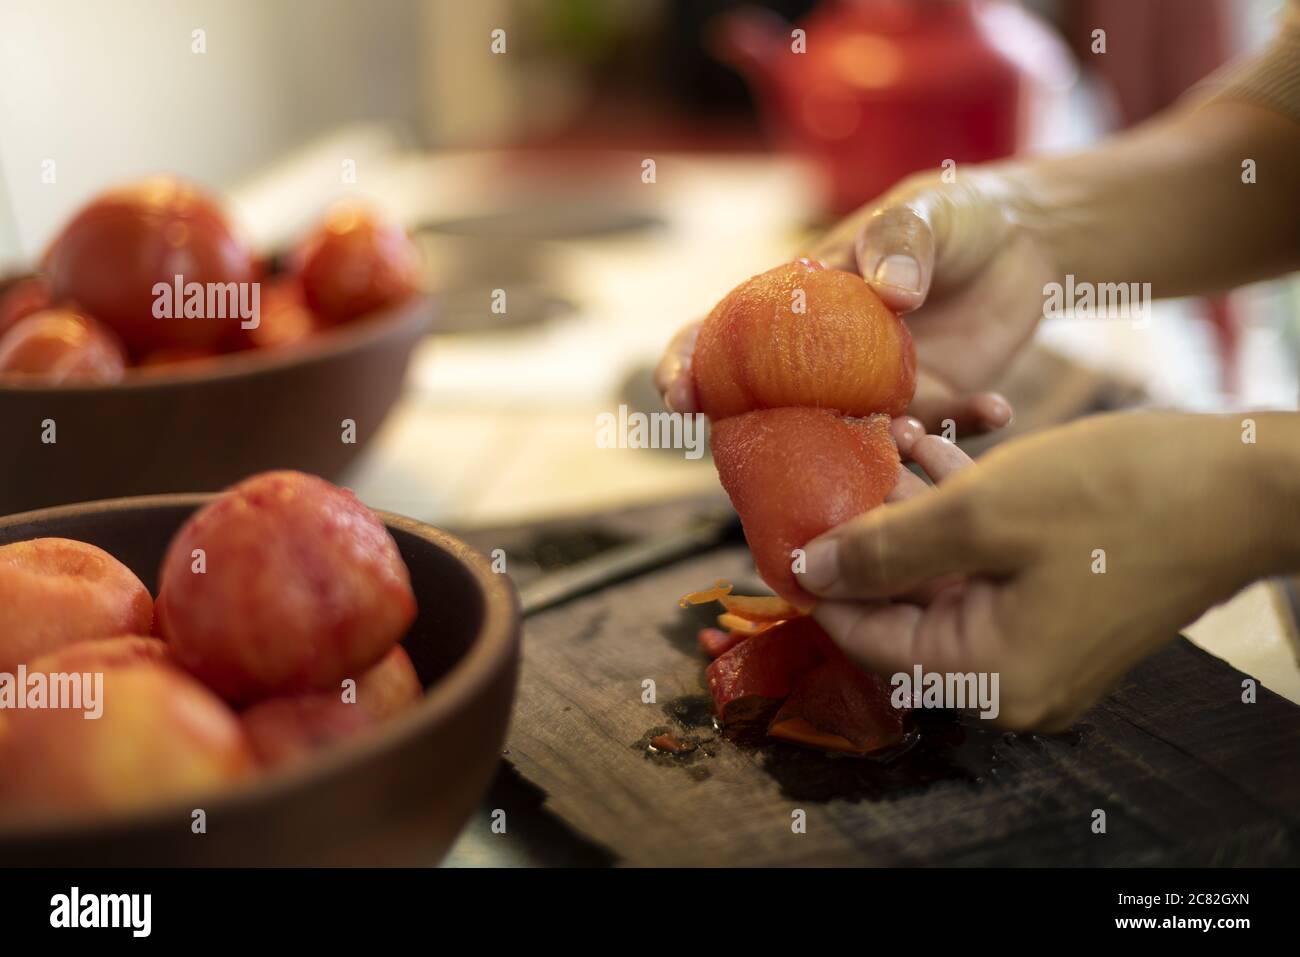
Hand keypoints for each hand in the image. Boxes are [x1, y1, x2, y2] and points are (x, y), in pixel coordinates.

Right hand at [656, 166, 1046, 432]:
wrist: (1023, 238)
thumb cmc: (951, 214)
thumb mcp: (923, 209)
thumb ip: (901, 241)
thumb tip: (893, 295)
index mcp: (795, 309)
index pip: (719, 337)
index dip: (687, 366)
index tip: (680, 395)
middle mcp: (821, 361)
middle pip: (768, 415)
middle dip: (764, 450)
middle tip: (795, 462)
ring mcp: (871, 392)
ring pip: (846, 444)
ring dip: (872, 454)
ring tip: (917, 434)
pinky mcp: (928, 407)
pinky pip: (933, 437)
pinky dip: (960, 432)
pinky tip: (999, 408)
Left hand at [795, 412, 1286, 730]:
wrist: (1251, 484)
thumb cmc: (1121, 497)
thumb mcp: (982, 513)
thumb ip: (886, 550)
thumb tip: (810, 574)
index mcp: (989, 678)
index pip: (867, 641)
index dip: (822, 582)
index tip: (786, 524)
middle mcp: (1012, 680)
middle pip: (904, 608)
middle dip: (871, 532)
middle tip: (836, 466)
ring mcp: (1040, 645)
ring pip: (944, 577)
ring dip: (914, 510)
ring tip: (888, 438)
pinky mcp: (1060, 606)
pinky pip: (988, 566)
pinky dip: (961, 513)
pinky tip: (935, 450)